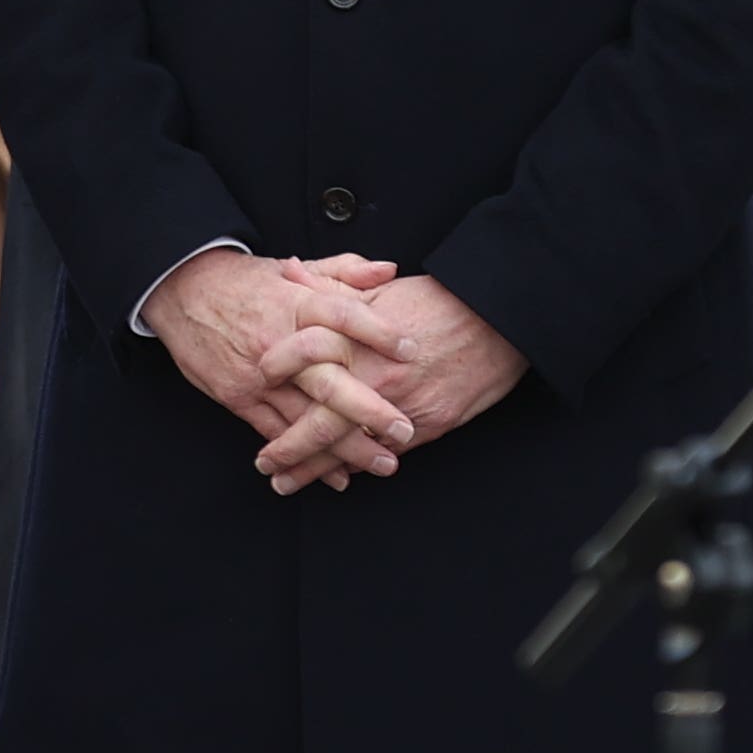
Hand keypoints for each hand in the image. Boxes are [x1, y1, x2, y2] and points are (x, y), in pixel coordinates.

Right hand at [140, 249, 414, 481]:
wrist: (180, 291)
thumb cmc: (242, 282)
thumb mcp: (291, 268)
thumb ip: (342, 271)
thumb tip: (389, 270)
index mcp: (294, 303)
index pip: (343, 314)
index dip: (379, 331)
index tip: (412, 350)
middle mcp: (277, 341)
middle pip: (326, 378)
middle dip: (367, 408)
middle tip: (403, 428)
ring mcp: (256, 375)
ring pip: (305, 416)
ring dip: (345, 445)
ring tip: (383, 462)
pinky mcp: (238, 397)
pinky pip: (276, 433)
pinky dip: (306, 458)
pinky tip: (336, 475)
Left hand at [251, 274, 528, 493]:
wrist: (498, 320)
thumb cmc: (438, 300)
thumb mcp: (377, 288)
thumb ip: (328, 285)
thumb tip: (286, 270)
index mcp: (356, 340)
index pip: (301, 360)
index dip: (274, 374)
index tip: (255, 384)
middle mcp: (373, 379)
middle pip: (319, 423)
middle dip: (288, 450)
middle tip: (264, 464)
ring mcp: (401, 408)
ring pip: (349, 448)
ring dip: (316, 469)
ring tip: (288, 482)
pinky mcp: (428, 426)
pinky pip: (385, 453)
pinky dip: (359, 465)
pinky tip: (339, 475)